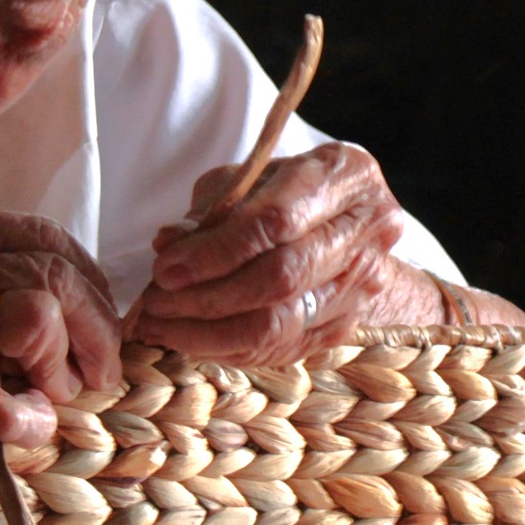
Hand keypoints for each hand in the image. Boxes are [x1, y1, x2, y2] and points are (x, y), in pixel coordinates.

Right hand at [0, 205, 121, 467]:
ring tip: (53, 395)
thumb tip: (68, 311)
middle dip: (96, 328)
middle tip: (99, 374)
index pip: (45, 236)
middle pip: (56, 272)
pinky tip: (21, 429)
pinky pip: (4, 397)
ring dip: (65, 363)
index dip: (90, 284)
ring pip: (40, 314)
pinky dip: (26, 421)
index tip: (98, 327)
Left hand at [136, 142, 440, 365]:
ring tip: (162, 327)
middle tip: (156, 302)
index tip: (165, 267)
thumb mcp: (252, 177)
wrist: (355, 225)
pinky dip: (229, 349)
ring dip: (209, 332)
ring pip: (280, 323)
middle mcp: (367, 230)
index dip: (215, 250)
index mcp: (346, 174)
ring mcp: (363, 284)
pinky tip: (191, 340)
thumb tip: (168, 243)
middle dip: (207, 296)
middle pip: (280, 277)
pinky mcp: (346, 325)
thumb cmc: (292, 190)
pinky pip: (281, 349)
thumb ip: (212, 207)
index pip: (275, 221)